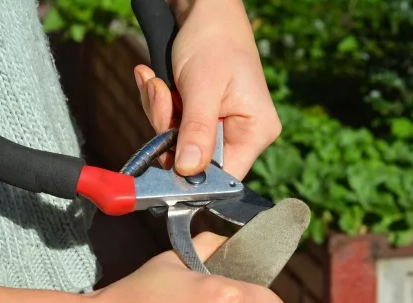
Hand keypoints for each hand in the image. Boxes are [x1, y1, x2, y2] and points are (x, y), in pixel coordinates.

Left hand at [133, 0, 280, 180]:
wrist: (203, 8)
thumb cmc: (213, 39)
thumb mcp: (203, 88)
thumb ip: (197, 131)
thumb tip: (188, 171)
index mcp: (256, 131)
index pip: (224, 175)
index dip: (193, 174)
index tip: (166, 160)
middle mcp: (241, 133)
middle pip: (195, 159)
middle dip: (169, 131)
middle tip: (164, 95)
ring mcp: (220, 125)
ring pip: (177, 142)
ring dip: (160, 113)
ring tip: (159, 82)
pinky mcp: (200, 115)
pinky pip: (172, 126)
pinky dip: (159, 104)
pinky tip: (156, 81)